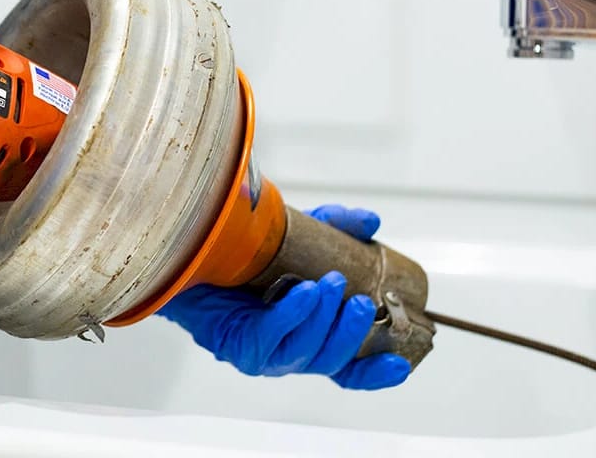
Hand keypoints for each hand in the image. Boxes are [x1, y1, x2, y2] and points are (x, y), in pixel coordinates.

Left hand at [156, 205, 410, 389]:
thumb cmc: (249, 251)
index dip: (376, 371)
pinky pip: (271, 336)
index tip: (401, 361)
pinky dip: (291, 314)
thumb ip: (338, 225)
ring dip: (323, 320)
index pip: (348, 368)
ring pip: (305, 350)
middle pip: (332, 359)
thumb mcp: (301, 233)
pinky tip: (301, 292)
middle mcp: (291, 351)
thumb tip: (372, 223)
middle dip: (352, 333)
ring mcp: (266, 354)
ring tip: (331, 284)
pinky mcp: (241, 348)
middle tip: (363, 302)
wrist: (195, 252)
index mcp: (311, 336)